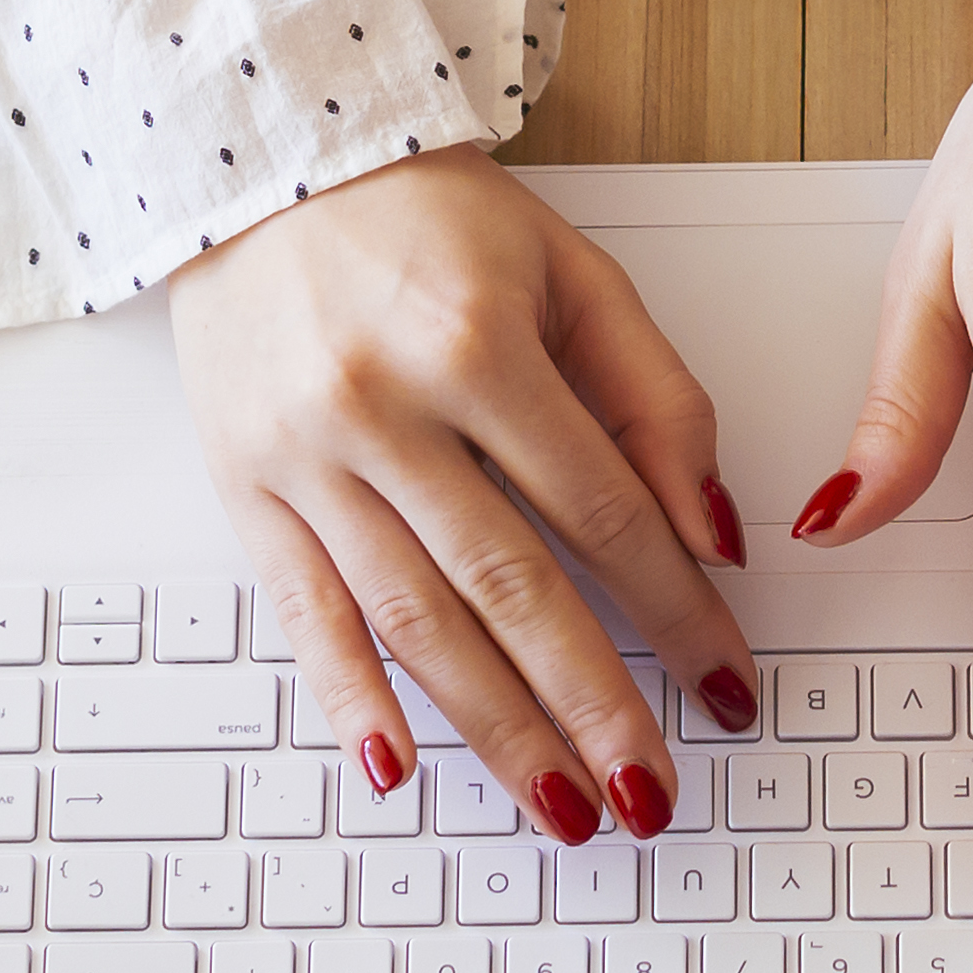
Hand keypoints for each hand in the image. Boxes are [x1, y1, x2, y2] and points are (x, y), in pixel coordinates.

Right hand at [165, 152, 759, 844]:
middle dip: (593, 703)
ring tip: (562, 805)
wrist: (265, 167)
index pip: (604, 513)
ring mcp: (306, 457)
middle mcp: (386, 406)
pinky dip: (349, 698)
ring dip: (496, 729)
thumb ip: (656, 397)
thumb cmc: (428, 218)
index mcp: (479, 345)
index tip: (724, 683)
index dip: (677, 610)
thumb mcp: (572, 274)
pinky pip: (303, 614)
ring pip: (415, 622)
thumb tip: (712, 533)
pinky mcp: (247, 489)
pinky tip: (398, 765)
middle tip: (650, 789)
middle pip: (511, 587)